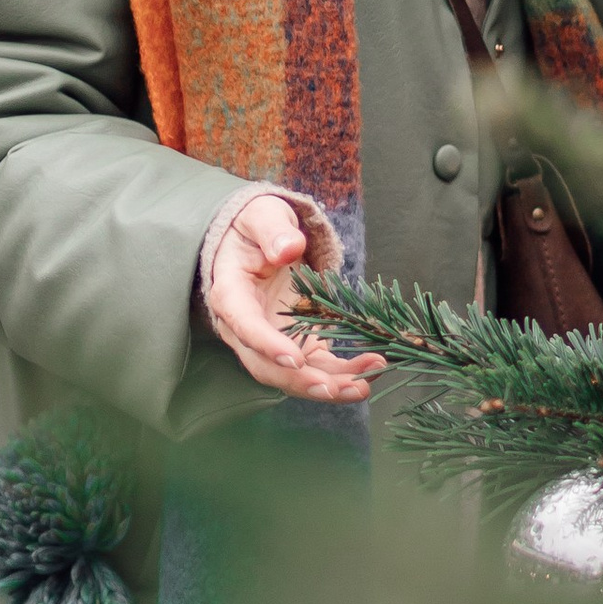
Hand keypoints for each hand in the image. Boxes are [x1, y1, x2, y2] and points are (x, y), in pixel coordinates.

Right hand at [204, 195, 383, 404]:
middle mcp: (246, 328)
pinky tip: (371, 367)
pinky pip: (318, 368)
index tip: (296, 358)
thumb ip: (273, 231)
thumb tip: (288, 249)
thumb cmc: (258, 227)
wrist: (260, 241)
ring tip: (364, 385)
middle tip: (336, 387)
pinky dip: (344, 374)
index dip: (268, 345)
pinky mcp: (297, 345)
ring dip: (329, 386)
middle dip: (302, 381)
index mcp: (231, 294)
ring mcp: (271, 341)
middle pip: (266, 366)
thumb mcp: (263, 216)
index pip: (245, 325)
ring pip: (294, 376)